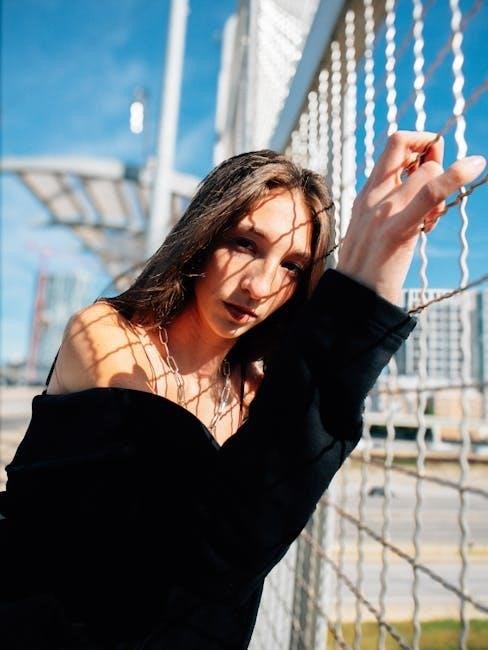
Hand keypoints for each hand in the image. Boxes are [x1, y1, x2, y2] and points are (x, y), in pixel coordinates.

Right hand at [336, 130, 485, 303]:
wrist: (355, 300)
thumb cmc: (369, 269)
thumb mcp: (373, 230)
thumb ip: (389, 207)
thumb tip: (417, 193)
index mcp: (365, 195)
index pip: (393, 146)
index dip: (418, 143)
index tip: (431, 162)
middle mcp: (371, 197)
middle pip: (405, 147)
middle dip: (433, 152)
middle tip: (444, 179)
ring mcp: (382, 211)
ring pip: (426, 171)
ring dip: (445, 187)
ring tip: (433, 221)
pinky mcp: (396, 229)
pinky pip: (430, 192)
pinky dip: (455, 176)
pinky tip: (474, 166)